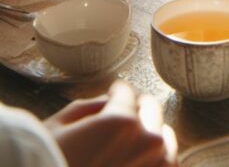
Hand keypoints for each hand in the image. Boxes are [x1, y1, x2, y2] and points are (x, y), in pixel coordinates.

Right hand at [46, 80, 177, 166]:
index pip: (127, 94)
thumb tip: (109, 100)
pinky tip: (139, 161)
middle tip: (124, 113)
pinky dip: (156, 163)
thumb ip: (89, 107)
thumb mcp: (57, 128)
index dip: (117, 92)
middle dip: (137, 109)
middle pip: (152, 111)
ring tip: (133, 140)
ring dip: (151, 135)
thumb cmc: (41, 165)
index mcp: (121, 122)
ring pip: (164, 140)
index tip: (113, 93)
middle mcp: (146, 142)